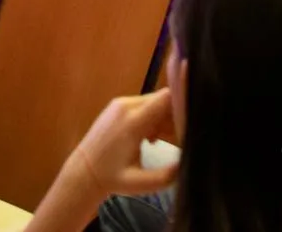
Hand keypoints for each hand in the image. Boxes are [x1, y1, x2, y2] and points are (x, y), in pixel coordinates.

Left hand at [56, 91, 179, 201]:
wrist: (83, 172)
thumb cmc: (112, 179)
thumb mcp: (142, 183)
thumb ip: (168, 175)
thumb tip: (190, 162)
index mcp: (132, 122)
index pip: (166, 98)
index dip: (185, 104)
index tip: (198, 120)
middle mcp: (126, 106)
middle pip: (163, 100)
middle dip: (178, 117)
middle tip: (185, 138)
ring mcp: (120, 104)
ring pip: (155, 103)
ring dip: (166, 120)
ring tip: (171, 143)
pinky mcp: (118, 107)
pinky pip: (145, 106)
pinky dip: (154, 119)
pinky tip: (154, 140)